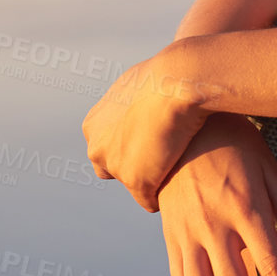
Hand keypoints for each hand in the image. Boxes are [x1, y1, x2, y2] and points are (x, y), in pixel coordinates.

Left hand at [82, 46, 211, 210]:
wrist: (177, 79)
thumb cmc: (165, 74)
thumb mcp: (139, 81)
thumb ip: (134, 97)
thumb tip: (142, 91)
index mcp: (94, 124)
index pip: (107, 145)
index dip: (133, 141)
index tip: (156, 134)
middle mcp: (98, 147)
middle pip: (114, 167)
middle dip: (136, 162)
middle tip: (166, 150)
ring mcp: (117, 166)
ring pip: (134, 182)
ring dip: (152, 177)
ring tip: (178, 164)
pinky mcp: (138, 182)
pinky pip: (148, 200)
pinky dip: (163, 192)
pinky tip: (182, 179)